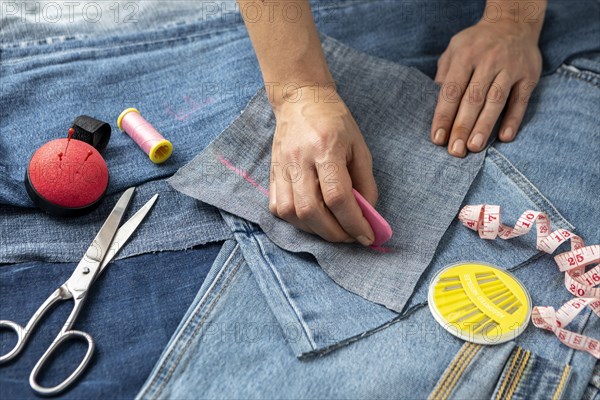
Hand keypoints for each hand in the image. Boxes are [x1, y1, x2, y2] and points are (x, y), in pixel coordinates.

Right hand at [269, 85, 376, 245]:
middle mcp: (299, 159)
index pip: (337, 197)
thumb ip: (365, 182)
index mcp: (326, 148)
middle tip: (350, 236)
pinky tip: (311, 218)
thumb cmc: (335, 121)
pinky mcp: (271, 173)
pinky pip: (277, 208)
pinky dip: (296, 221)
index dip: (354, 223)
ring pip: (291, 213)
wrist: (300, 99)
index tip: (367, 236)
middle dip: (334, 233)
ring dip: (314, 230)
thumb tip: (368, 215)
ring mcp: (281, 167)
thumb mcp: (359, 147)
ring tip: (332, 228)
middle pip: (311, 211)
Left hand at [431, 18, 542, 155]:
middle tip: (455, 151)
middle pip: (473, 98)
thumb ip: (444, 76)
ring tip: (474, 147)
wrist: (512, 23)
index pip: (451, 90)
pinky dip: (513, 119)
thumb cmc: (475, 44)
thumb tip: (434, 107)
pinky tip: (505, 137)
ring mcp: (510, 68)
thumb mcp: (453, 51)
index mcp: (465, 56)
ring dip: (485, 126)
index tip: (437, 138)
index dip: (444, 116)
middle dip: (462, 126)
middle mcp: (488, 61)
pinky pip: (521, 100)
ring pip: (496, 101)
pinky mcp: (529, 75)